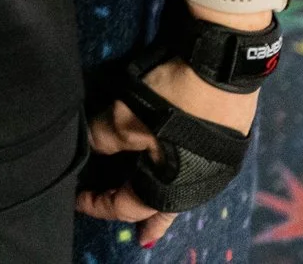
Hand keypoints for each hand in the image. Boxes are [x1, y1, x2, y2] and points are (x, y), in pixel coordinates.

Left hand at [75, 59, 258, 248]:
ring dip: (166, 199)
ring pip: (183, 191)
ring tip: (158, 210)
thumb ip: (102, 138)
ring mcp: (216, 166)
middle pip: (162, 207)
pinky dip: (182, 177)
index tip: (77, 200)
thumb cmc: (172, 98)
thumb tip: (91, 148)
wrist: (223, 64)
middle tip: (142, 237)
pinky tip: (179, 169)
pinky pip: (197, 171)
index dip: (97, 204)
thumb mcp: (124, 117)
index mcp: (170, 187)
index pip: (124, 206)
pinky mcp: (225, 145)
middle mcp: (197, 185)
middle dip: (147, 219)